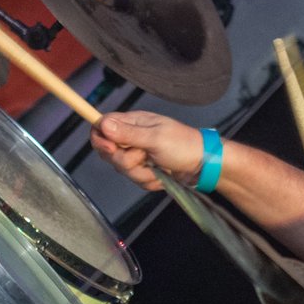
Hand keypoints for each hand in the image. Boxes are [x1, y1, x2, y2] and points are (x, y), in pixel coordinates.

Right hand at [90, 111, 206, 191]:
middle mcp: (132, 137)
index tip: (112, 148)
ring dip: (141, 173)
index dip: (101, 139)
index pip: (101, 126)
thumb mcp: (155, 138)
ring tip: (158, 166)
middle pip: (108, 153)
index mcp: (133, 123)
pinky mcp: (143, 169)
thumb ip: (128, 134)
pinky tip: (161, 174)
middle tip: (145, 156)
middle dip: (126, 161)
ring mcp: (137, 154)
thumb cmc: (184, 145)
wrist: (203, 165)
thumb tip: (103, 124)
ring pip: (122, 169)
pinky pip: (135, 179)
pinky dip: (149, 180)